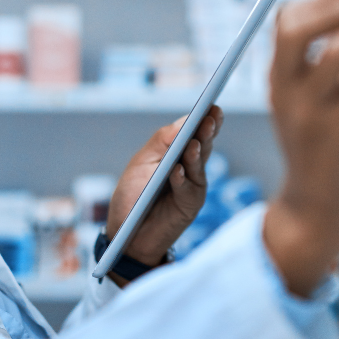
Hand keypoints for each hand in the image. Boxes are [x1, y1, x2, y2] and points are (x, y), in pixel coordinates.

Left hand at [103, 106, 223, 285]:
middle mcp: (189, 167)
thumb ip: (162, 141)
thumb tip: (185, 120)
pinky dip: (181, 179)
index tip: (211, 105)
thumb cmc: (132, 196)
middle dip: (207, 131)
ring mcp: (192, 186)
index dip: (204, 119)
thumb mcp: (141, 163)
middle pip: (202, 145)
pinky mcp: (190, 205)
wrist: (127, 233)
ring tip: (194, 141)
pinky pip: (187, 189)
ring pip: (198, 165)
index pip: (194, 132)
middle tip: (211, 117)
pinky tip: (177, 170)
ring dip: (196, 152)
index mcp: (177, 153)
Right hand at [264, 0, 338, 296]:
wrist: (321, 206)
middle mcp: (288, 91)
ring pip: (337, 51)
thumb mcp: (317, 99)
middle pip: (296, 29)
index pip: (286, 22)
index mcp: (278, 80)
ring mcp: (313, 110)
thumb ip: (335, 60)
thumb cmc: (326, 147)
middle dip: (335, 3)